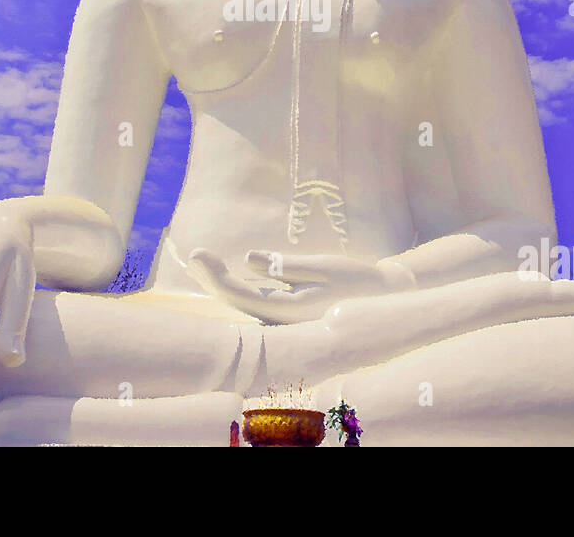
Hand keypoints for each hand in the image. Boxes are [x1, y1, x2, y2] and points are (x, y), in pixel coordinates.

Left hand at [186, 248, 412, 323]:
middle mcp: (279, 319)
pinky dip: (235, 283)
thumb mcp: (324, 268)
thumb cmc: (354, 280)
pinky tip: (221, 272)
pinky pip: (252, 298)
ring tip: (199, 261)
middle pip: (234, 299)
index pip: (239, 295)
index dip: (214, 276)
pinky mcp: (284, 310)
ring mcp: (281, 317)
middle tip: (193, 254)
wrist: (380, 298)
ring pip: (241, 300)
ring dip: (219, 280)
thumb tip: (248, 258)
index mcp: (287, 310)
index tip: (197, 254)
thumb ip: (286, 266)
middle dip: (211, 277)